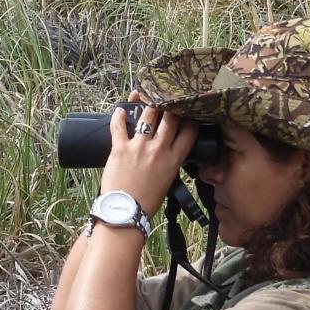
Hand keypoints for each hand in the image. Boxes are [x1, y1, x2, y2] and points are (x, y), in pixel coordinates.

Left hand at [98, 92, 199, 216]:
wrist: (125, 212)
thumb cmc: (146, 200)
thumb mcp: (168, 181)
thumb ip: (171, 162)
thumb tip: (171, 149)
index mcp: (173, 159)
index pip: (189, 131)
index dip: (190, 118)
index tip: (187, 111)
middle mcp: (159, 149)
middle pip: (170, 118)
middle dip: (171, 105)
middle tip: (168, 99)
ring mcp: (139, 147)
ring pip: (148, 116)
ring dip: (149, 104)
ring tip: (147, 97)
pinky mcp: (120, 148)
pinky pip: (118, 125)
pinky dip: (119, 115)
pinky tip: (120, 109)